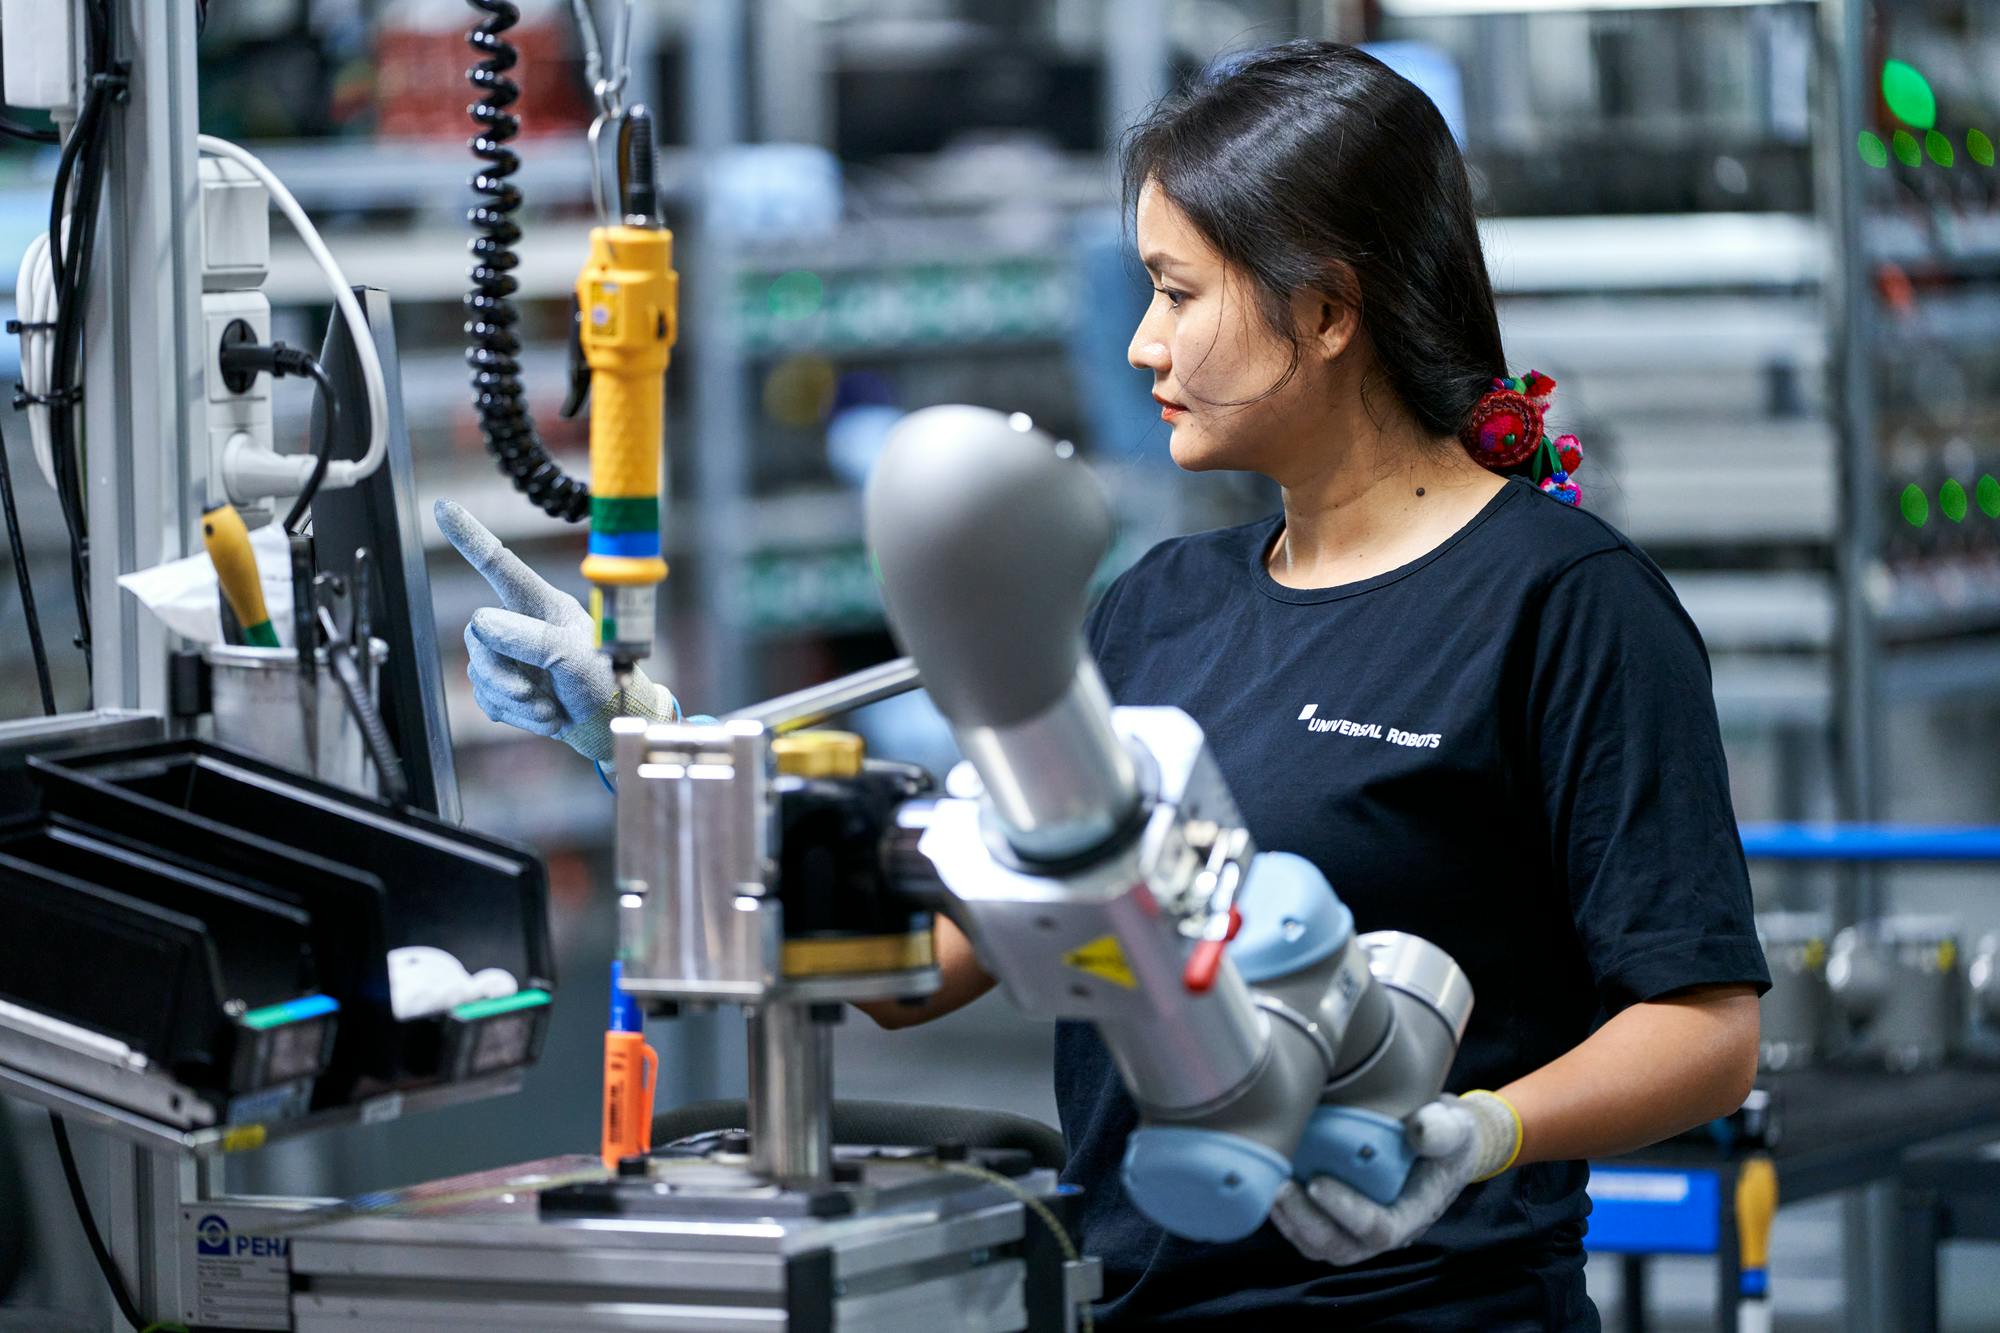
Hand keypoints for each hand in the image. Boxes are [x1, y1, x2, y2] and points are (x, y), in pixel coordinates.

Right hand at [435, 499, 681, 761]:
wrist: (614, 727)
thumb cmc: (606, 682)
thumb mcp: (575, 657)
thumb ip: (529, 638)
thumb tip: (480, 622)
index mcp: (544, 606)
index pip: (500, 566)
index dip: (471, 537)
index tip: (444, 506)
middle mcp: (524, 626)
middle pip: (477, 635)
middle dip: (502, 673)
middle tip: (534, 694)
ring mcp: (515, 658)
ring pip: (480, 672)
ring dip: (515, 700)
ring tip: (552, 709)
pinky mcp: (511, 690)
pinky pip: (488, 700)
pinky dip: (516, 716)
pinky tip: (548, 718)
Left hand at [1269, 1091, 1520, 1265]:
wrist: (1439, 1140)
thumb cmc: (1447, 1133)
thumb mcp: (1455, 1126)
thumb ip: (1443, 1129)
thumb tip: (1418, 1129)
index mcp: (1413, 1214)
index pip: (1378, 1229)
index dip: (1346, 1212)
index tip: (1317, 1182)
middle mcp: (1384, 1230)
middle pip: (1340, 1247)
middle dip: (1305, 1222)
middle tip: (1278, 1187)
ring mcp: (1358, 1227)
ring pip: (1317, 1244)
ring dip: (1289, 1221)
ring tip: (1266, 1186)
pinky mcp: (1338, 1215)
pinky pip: (1307, 1228)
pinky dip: (1285, 1213)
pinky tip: (1266, 1182)